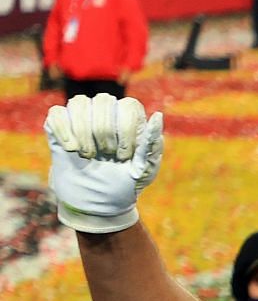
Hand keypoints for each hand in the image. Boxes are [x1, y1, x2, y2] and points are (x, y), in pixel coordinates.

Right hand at [44, 94, 165, 233]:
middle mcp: (106, 110)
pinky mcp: (60, 124)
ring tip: (89, 155)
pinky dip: (64, 132)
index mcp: (130, 118)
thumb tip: (158, 116)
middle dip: (105, 132)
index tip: (124, 156)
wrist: (98, 200)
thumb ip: (152, 143)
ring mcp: (82, 115)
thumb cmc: (126, 182)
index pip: (129, 106)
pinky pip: (57, 113)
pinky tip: (72, 149)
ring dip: (84, 134)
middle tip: (107, 156)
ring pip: (79, 103)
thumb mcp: (145, 168)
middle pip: (103, 100)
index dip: (125, 130)